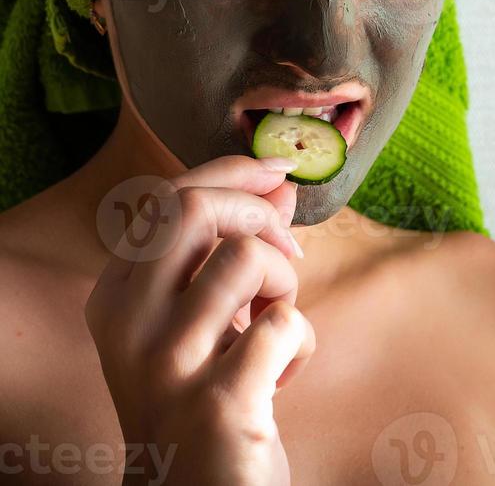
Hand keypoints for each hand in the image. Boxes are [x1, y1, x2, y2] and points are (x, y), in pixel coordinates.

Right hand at [84, 154, 315, 485]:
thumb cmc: (200, 396)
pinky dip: (300, 341)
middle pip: (194, 208)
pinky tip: (281, 375)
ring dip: (283, 281)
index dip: (231, 172)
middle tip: (284, 252)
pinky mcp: (215, 402)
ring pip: (246, 257)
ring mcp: (167, 363)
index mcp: (115, 295)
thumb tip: (278, 185)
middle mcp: (128, 323)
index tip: (277, 172)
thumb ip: (230, 247)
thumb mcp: (201, 318)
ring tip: (275, 322)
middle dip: (256, 212)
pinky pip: (284, 323)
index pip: (167, 197)